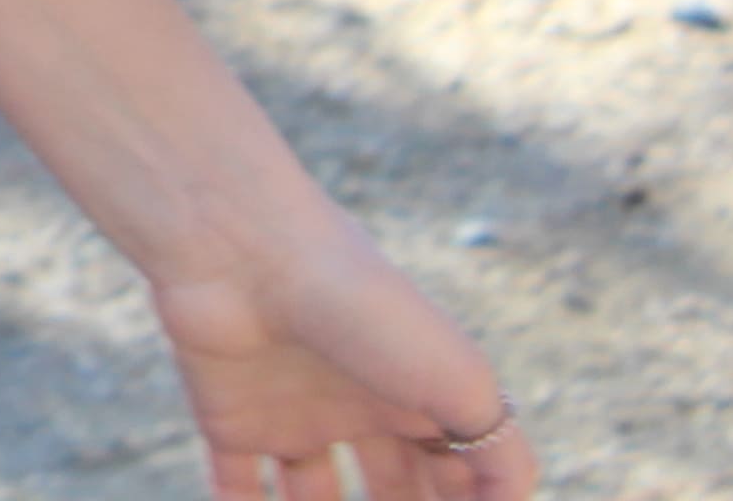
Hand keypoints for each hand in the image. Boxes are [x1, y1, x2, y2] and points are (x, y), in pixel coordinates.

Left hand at [150, 203, 533, 499]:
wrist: (248, 255)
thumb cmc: (367, 311)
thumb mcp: (464, 384)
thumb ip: (503, 458)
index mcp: (420, 394)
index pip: (456, 475)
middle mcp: (358, 405)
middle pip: (392, 489)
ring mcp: (293, 414)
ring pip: (317, 497)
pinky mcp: (229, 421)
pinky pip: (238, 489)